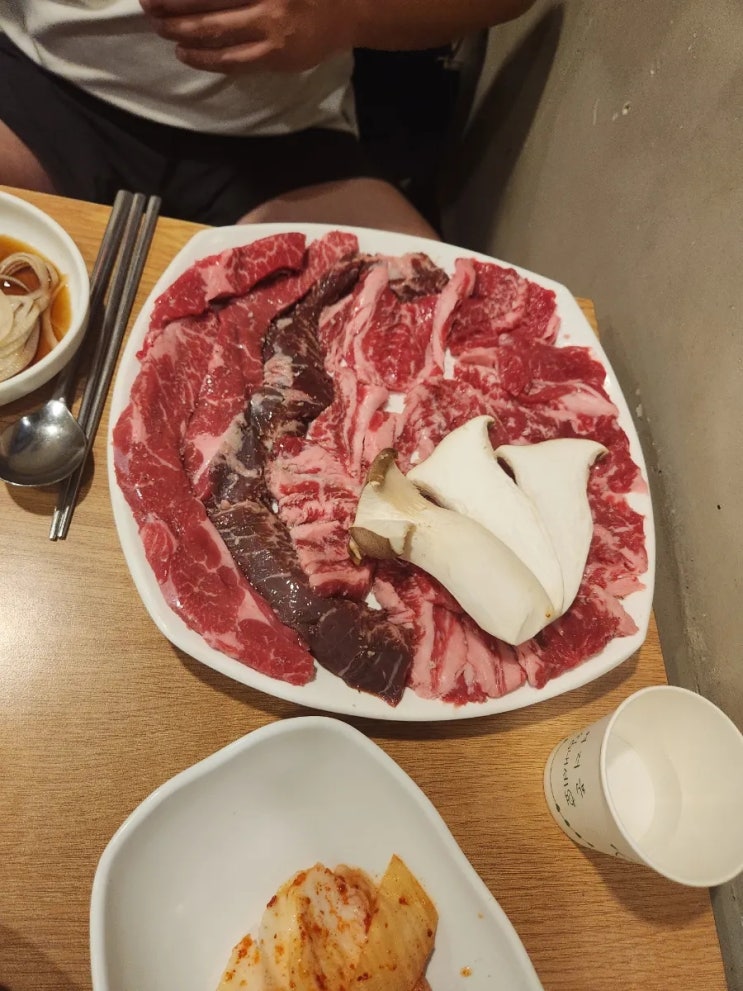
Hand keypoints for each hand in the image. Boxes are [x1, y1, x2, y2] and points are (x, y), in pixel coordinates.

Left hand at [139, 0, 356, 72]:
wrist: (347, 12)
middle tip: (147, 5)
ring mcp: (270, 28)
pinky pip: (232, 60)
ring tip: (159, 28)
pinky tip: (185, 53)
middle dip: (172, 3)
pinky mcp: (274, 56)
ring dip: (181, 30)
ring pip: (214, 30)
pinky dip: (205, 57)